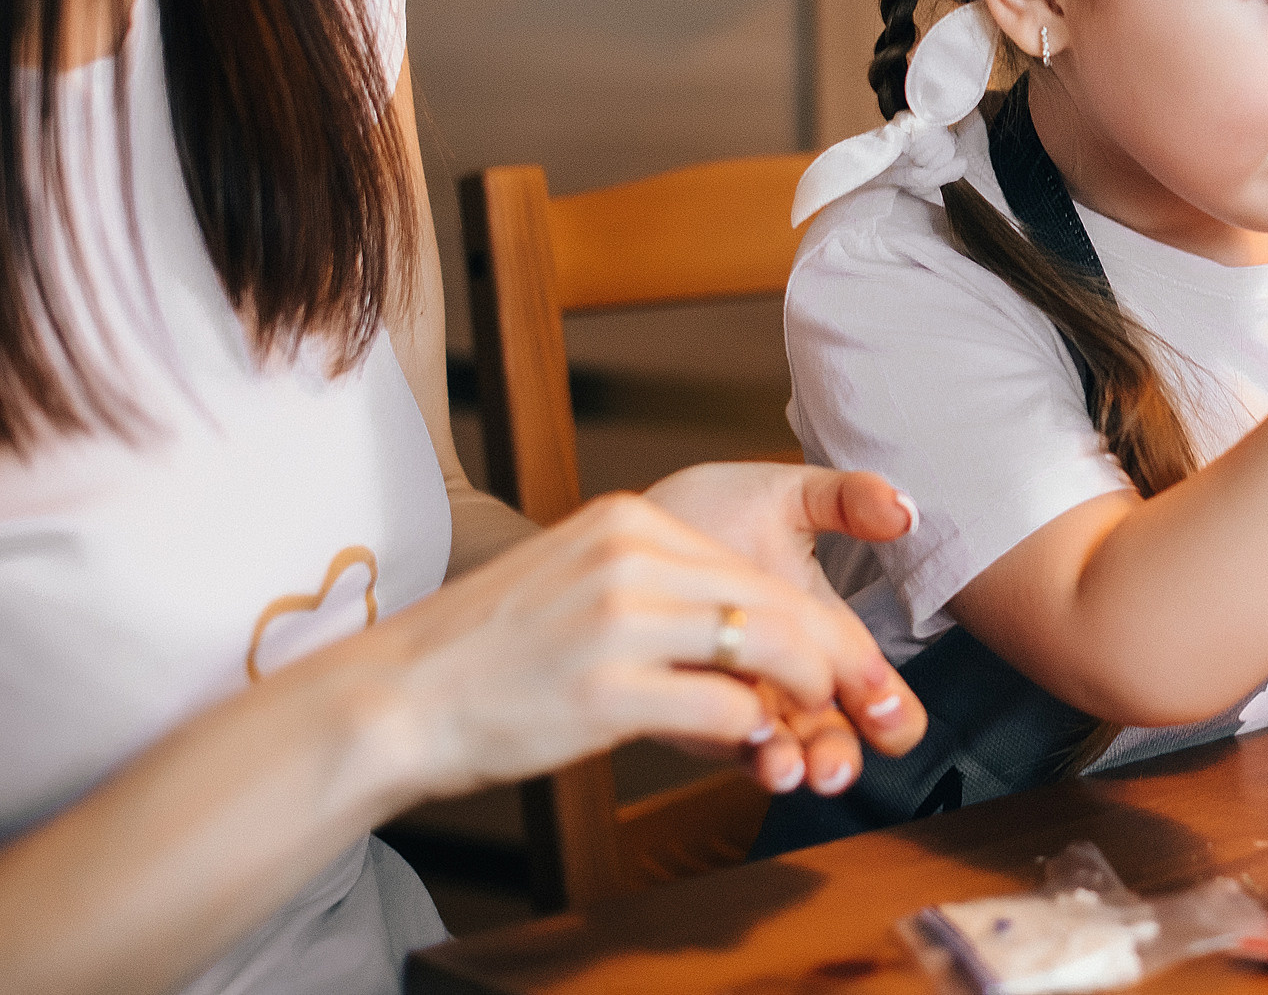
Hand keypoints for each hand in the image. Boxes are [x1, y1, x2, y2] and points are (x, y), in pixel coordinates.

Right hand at [362, 491, 925, 804]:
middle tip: (868, 699)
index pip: (750, 568)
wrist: (395, 698)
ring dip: (804, 697)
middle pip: (771, 602)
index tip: (849, 659)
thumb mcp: (580, 579)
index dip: (812, 620)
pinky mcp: (605, 690)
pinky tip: (754, 749)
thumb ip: (659, 586)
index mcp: (627, 521)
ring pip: (761, 649)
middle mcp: (628, 556)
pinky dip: (751, 733)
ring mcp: (617, 621)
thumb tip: (749, 623)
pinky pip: (720, 707)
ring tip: (819, 726)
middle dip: (830, 658)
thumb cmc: (491, 651)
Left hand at [642, 464, 922, 792]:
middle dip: (838, 754)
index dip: (891, 709)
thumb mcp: (787, 496)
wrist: (634, 524)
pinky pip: (722, 744)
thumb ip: (848, 500)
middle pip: (831, 734)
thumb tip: (903, 513)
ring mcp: (741, 697)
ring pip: (782, 749)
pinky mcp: (690, 710)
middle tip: (835, 765)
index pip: (872, 687)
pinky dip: (738, 751)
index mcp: (820, 633)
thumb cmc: (713, 509)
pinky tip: (746, 746)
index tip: (886, 712)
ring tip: (791, 768)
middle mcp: (787, 674)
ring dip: (792, 764)